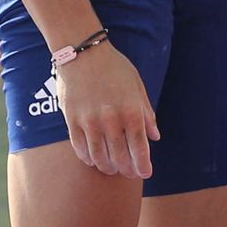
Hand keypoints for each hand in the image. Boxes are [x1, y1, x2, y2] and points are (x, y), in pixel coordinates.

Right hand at [55, 42, 159, 178]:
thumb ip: (146, 113)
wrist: (82, 52)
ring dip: (107, 167)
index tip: (145, 173)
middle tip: (129, 173)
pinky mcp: (72, 121)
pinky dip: (88, 158)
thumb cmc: (114, 67)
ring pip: (99, 158)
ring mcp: (90, 122)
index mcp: (131, 111)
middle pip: (121, 158)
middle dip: (127, 170)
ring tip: (112, 168)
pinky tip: (93, 160)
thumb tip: (155, 136)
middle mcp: (111, 120)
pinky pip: (80, 148)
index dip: (144, 165)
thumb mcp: (137, 86)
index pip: (140, 149)